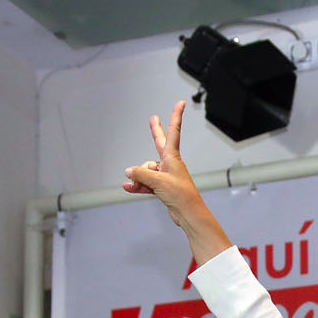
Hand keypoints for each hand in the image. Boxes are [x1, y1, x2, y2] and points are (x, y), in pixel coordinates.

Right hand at [124, 101, 233, 263]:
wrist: (188, 214)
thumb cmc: (181, 196)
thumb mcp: (157, 181)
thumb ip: (140, 174)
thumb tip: (129, 172)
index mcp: (172, 157)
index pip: (173, 132)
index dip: (175, 116)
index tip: (180, 103)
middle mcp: (170, 164)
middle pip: (159, 143)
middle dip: (155, 131)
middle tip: (152, 119)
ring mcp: (166, 176)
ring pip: (146, 170)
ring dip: (138, 177)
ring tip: (133, 184)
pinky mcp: (163, 188)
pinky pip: (146, 183)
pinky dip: (138, 186)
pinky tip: (128, 188)